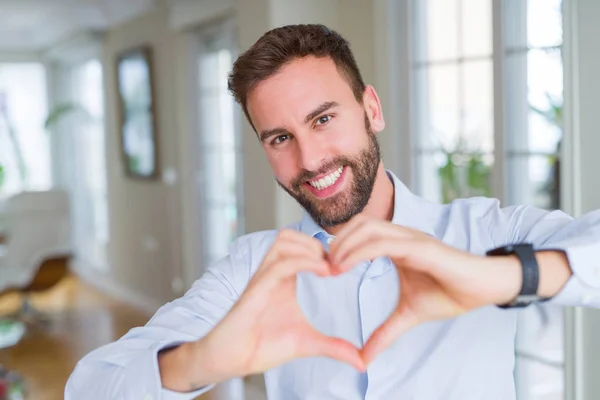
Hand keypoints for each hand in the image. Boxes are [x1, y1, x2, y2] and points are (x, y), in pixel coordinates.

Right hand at [198, 229, 364, 383]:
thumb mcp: (308, 343)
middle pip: (290, 234)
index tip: (344, 267)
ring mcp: (263, 277)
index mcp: (283, 278)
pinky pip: (280, 263)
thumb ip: (334, 347)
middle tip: (337, 264)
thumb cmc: (263, 345)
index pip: (299, 245)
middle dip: (317, 243)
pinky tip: (323, 273)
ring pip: (284, 240)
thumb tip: (361, 362)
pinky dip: (304, 262)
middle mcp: (272, 272)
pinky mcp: (257, 288)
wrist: (234, 360)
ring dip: (310, 248)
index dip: (324, 249)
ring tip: (329, 268)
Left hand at [328, 216, 520, 364]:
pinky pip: (383, 242)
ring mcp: (411, 239)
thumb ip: (385, 332)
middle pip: (359, 223)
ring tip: (331, 267)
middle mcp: (401, 236)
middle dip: (336, 242)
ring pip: (368, 227)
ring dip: (344, 244)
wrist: (483, 289)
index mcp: (397, 245)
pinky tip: (344, 266)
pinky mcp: (420, 247)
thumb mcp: (409, 315)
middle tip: (322, 267)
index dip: (339, 246)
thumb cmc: (450, 294)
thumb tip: (364, 357)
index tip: (324, 269)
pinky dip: (360, 251)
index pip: (360, 233)